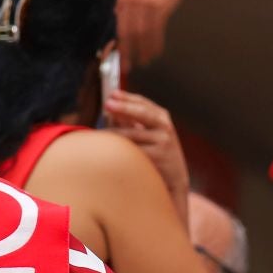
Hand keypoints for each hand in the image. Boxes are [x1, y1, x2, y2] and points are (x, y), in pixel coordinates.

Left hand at [102, 90, 188, 215]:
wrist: (174, 178)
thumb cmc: (155, 153)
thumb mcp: (147, 134)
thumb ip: (130, 123)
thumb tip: (109, 112)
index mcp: (161, 117)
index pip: (143, 103)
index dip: (127, 98)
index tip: (112, 94)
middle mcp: (164, 126)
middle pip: (142, 113)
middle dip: (123, 108)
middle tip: (107, 104)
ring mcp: (163, 141)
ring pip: (131, 135)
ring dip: (113, 133)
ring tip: (98, 134)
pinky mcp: (158, 156)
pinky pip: (132, 151)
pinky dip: (119, 150)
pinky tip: (109, 151)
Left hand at [116, 0, 190, 68]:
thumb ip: (124, 14)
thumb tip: (115, 40)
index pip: (114, 27)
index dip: (112, 46)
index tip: (110, 60)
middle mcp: (131, 0)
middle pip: (127, 33)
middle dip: (126, 53)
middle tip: (126, 67)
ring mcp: (146, 2)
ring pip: (142, 33)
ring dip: (143, 51)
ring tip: (143, 61)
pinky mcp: (161, 5)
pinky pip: (156, 29)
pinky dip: (155, 44)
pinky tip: (155, 52)